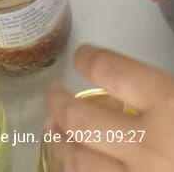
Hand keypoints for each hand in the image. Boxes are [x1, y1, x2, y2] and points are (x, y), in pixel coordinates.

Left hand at [47, 45, 173, 170]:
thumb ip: (162, 87)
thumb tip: (139, 81)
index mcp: (168, 105)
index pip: (111, 71)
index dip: (88, 60)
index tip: (81, 56)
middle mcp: (147, 144)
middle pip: (83, 120)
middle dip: (60, 105)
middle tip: (53, 95)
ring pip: (82, 163)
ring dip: (61, 144)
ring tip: (54, 131)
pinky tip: (75, 167)